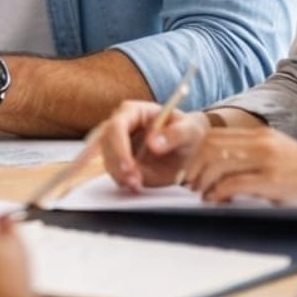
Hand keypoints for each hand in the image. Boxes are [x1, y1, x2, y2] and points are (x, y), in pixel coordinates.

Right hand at [95, 101, 211, 191]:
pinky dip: (122, 181)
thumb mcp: (190, 130)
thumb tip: (153, 143)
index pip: (116, 127)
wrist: (189, 147)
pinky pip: (114, 171)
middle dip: (117, 165)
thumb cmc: (189, 132)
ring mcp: (117, 143)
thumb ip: (174, 134)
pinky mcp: (120, 160)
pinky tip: (137, 185)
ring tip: (139, 185)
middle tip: (135, 182)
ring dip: (119, 175)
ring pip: (107, 160)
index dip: (119, 148)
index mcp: (132, 111)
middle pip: (106, 144)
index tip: (130, 167)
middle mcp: (120, 125)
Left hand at [183, 125, 296, 205]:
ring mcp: (268, 160)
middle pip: (210, 147)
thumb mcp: (278, 156)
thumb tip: (217, 171)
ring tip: (202, 195)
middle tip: (189, 184)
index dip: (194, 153)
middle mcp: (262, 142)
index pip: (214, 135)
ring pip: (217, 164)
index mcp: (261, 135)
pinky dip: (218, 193)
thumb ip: (250, 157)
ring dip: (203, 181)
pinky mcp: (273, 180)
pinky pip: (233, 184)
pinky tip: (216, 201)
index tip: (189, 169)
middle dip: (193, 166)